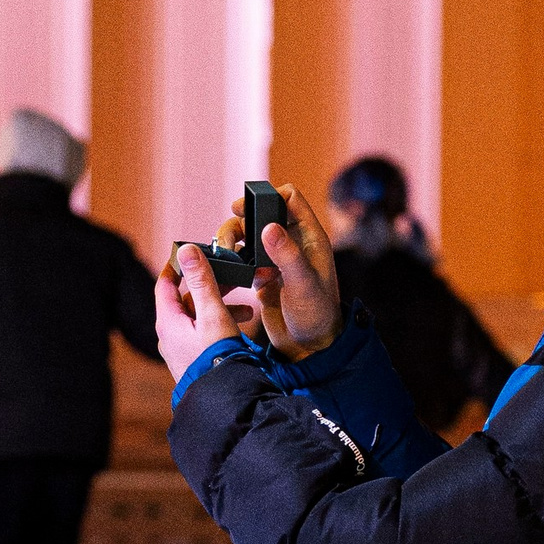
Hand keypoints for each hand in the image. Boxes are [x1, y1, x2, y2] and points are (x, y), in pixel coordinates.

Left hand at [156, 242, 254, 384]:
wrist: (224, 401)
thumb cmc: (217, 358)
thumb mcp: (212, 314)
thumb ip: (201, 282)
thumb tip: (186, 250)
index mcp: (168, 322)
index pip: (165, 284)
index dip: (177, 266)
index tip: (192, 253)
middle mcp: (169, 336)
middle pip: (186, 301)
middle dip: (210, 287)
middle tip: (233, 278)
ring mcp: (180, 350)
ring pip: (198, 318)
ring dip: (220, 307)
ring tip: (247, 309)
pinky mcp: (193, 361)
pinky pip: (203, 334)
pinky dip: (220, 325)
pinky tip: (241, 328)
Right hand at [218, 180, 341, 363]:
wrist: (309, 348)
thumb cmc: (317, 316)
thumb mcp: (303, 284)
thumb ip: (287, 255)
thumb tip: (268, 226)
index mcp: (309, 238)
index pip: (290, 198)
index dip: (270, 195)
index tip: (249, 206)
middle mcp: (292, 243)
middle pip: (262, 213)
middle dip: (242, 218)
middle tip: (229, 235)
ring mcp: (276, 259)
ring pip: (249, 235)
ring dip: (234, 239)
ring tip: (226, 253)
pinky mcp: (263, 275)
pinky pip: (243, 256)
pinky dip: (233, 258)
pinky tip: (229, 268)